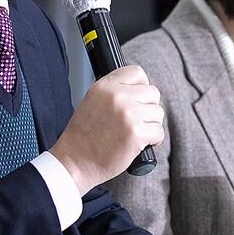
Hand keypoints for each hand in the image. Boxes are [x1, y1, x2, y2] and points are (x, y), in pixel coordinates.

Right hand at [50, 65, 163, 192]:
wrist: (75, 162)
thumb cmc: (82, 137)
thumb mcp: (92, 101)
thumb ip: (113, 91)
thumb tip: (138, 89)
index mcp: (104, 86)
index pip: (136, 72)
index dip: (142, 86)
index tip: (139, 99)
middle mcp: (117, 96)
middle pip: (152, 93)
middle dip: (148, 109)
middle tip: (137, 121)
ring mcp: (128, 114)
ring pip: (158, 113)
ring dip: (151, 125)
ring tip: (135, 133)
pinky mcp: (136, 133)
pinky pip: (159, 131)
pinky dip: (153, 140)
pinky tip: (139, 144)